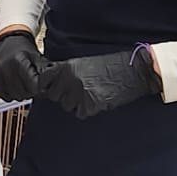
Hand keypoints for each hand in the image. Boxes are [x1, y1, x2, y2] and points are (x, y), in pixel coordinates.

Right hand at [0, 29, 43, 102]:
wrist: (8, 42)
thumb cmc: (23, 50)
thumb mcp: (38, 57)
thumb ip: (45, 72)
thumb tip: (51, 85)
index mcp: (18, 60)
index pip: (32, 87)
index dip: (37, 88)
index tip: (37, 85)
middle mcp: (4, 67)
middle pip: (21, 93)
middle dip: (28, 91)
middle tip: (29, 83)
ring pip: (10, 96)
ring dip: (17, 93)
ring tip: (19, 83)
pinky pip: (0, 94)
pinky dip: (6, 92)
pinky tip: (10, 83)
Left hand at [37, 46, 160, 118]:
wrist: (133, 70)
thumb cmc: (111, 66)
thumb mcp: (84, 63)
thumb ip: (66, 71)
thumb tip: (50, 83)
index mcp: (67, 66)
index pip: (43, 80)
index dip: (47, 85)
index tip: (52, 88)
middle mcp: (69, 79)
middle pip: (53, 96)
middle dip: (63, 96)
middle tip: (78, 91)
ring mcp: (79, 92)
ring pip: (67, 106)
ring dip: (76, 103)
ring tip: (91, 94)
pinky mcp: (89, 105)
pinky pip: (80, 113)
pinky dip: (88, 110)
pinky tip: (98, 100)